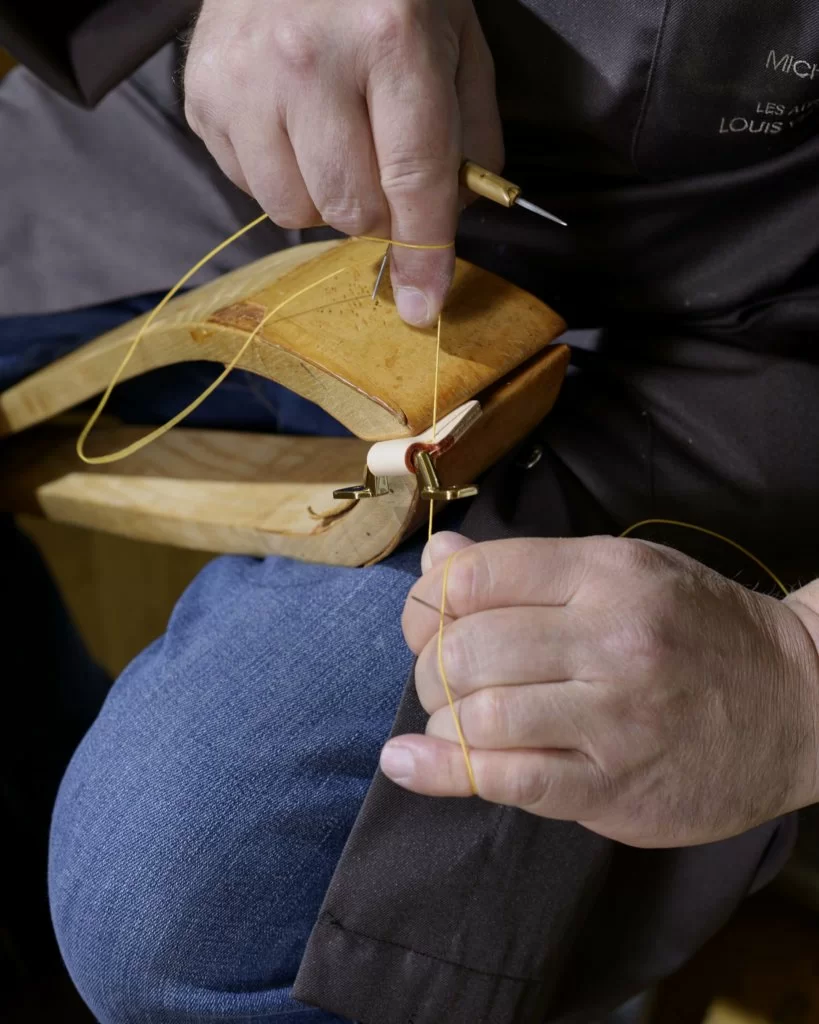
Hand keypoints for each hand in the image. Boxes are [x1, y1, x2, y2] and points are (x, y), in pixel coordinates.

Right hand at [184, 0, 502, 325]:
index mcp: (389, 39)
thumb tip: (457, 220)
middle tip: (380, 172)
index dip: (424, 252)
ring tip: (331, 140)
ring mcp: (244, 79)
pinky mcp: (203, 95)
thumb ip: (470, 132)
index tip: (425, 304)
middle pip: (349, 210)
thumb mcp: (455, 37)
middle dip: (376, 215)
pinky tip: (289, 123)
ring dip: (324, 198)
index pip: (413, 179)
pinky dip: (280, 174)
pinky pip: (250, 186)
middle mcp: (307, 60)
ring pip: (293, 211)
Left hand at [385, 532, 818, 846]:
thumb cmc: (700, 629)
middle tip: (443, 674)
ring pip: (478, 716)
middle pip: (465, 649)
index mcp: (607, 574)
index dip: (427, 599)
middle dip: (429, 665)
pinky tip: (408, 763)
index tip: (427, 619)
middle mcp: (610, 639)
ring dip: (442, 718)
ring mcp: (614, 718)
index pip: (475, 577)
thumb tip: (437, 557)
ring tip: (454, 717)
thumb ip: (526, 568)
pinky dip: (444, 771)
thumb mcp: (624, 570)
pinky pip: (510, 780)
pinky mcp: (615, 788)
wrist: (801, 702)